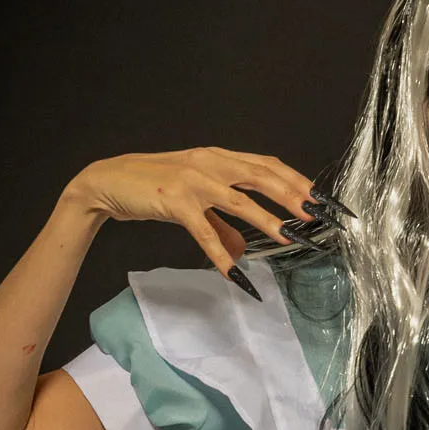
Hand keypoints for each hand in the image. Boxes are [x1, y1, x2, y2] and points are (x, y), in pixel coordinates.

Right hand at [63, 148, 320, 282]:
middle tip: (316, 215)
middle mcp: (209, 163)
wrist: (110, 182)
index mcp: (218, 157)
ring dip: (267, 221)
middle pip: (261, 177)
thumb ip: (221, 223)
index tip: (319, 197)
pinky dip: (220, 253)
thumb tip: (244, 252)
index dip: (294, 179)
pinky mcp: (174, 202)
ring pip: (240, 200)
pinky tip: (235, 272)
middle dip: (292, 196)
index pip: (265, 164)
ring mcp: (192, 180)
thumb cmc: (154, 187)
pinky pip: (204, 231)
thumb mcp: (194, 201)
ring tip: (290, 238)